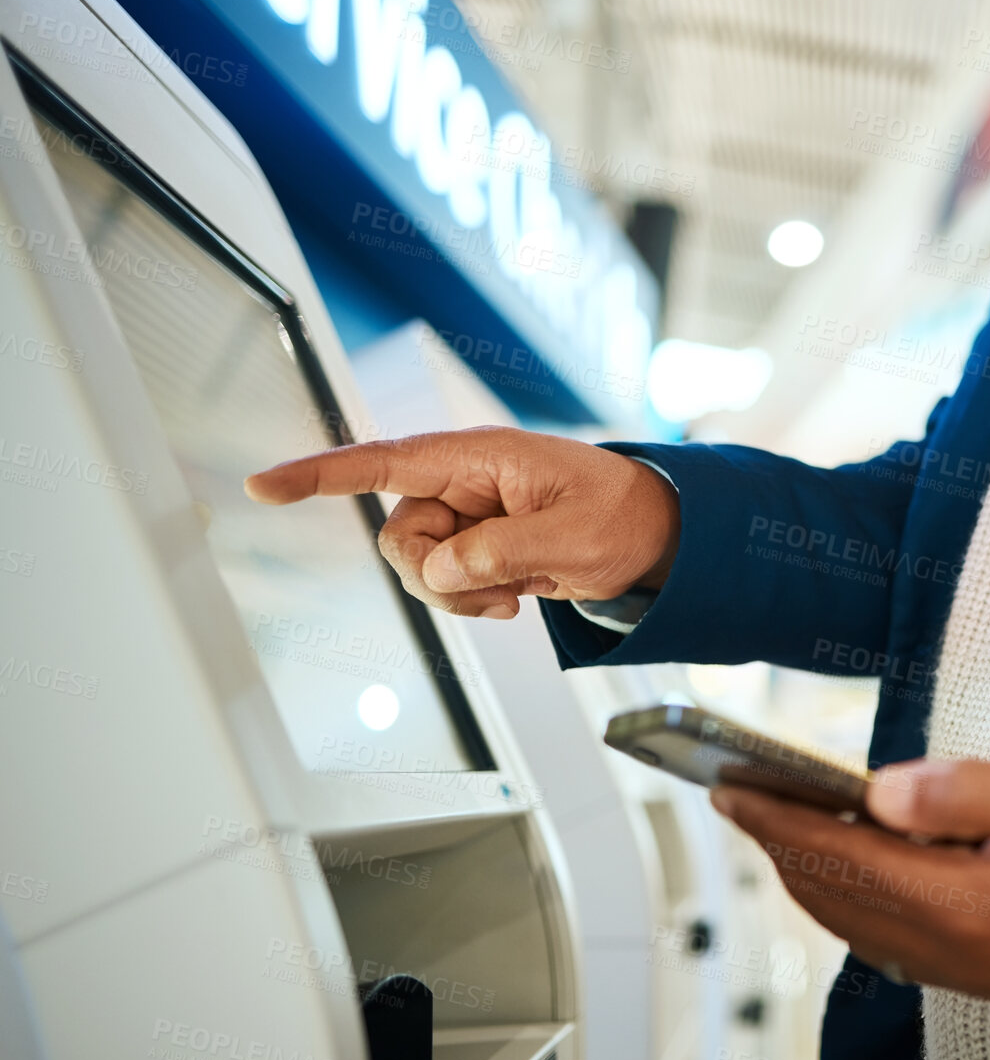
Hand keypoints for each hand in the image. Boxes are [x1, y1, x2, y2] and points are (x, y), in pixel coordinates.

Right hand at [243, 427, 678, 618]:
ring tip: (517, 592)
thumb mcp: (571, 538)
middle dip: (435, 576)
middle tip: (497, 590)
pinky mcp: (475, 546)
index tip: (263, 486)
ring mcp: (467, 515)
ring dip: (458, 595)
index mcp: (479, 458)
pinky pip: (444, 583)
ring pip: (418, 567)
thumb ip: (500, 553)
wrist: (654, 534)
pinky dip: (472, 601)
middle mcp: (463, 482)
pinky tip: (516, 597)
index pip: (383, 462)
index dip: (319, 474)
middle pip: (399, 537)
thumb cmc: (623, 516)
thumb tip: (439, 571)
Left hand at [713, 757, 989, 999]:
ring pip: (863, 927)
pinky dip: (858, 901)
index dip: (782, 820)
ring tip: (784, 824)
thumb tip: (880, 792)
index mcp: (975, 908)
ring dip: (815, 876)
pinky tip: (857, 868)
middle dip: (782, 846)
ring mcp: (978, 974)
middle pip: (840, 900)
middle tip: (741, 797)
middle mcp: (964, 954)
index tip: (732, 787)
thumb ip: (967, 791)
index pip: (846, 859)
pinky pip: (898, 942)